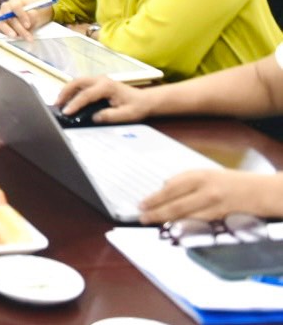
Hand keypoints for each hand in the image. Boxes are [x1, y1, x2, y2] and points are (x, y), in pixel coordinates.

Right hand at [0, 0, 54, 38]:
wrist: (27, 12)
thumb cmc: (31, 12)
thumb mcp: (36, 13)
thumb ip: (34, 15)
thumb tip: (31, 15)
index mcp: (15, 2)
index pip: (15, 6)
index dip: (21, 15)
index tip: (28, 25)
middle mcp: (5, 8)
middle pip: (9, 17)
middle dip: (19, 28)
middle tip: (27, 37)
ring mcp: (0, 15)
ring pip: (0, 21)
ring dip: (7, 30)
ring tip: (15, 36)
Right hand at [56, 75, 146, 122]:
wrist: (145, 100)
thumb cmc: (137, 107)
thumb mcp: (127, 115)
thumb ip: (110, 116)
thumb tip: (94, 117)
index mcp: (107, 87)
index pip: (86, 95)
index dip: (74, 104)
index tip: (66, 112)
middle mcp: (100, 80)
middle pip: (77, 82)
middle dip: (65, 93)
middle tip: (57, 105)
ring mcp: (98, 80)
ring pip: (77, 82)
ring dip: (67, 91)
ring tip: (59, 103)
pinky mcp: (97, 83)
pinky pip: (81, 84)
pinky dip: (72, 90)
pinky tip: (69, 100)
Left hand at [139, 170, 282, 224]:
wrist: (261, 191)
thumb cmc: (231, 182)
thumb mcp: (207, 174)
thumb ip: (185, 181)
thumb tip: (164, 189)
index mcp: (199, 176)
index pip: (170, 188)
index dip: (154, 198)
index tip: (141, 204)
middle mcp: (206, 190)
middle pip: (175, 204)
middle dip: (156, 212)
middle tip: (142, 217)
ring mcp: (215, 206)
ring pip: (186, 217)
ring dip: (168, 221)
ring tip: (154, 224)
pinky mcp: (222, 219)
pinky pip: (200, 225)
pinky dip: (185, 227)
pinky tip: (175, 229)